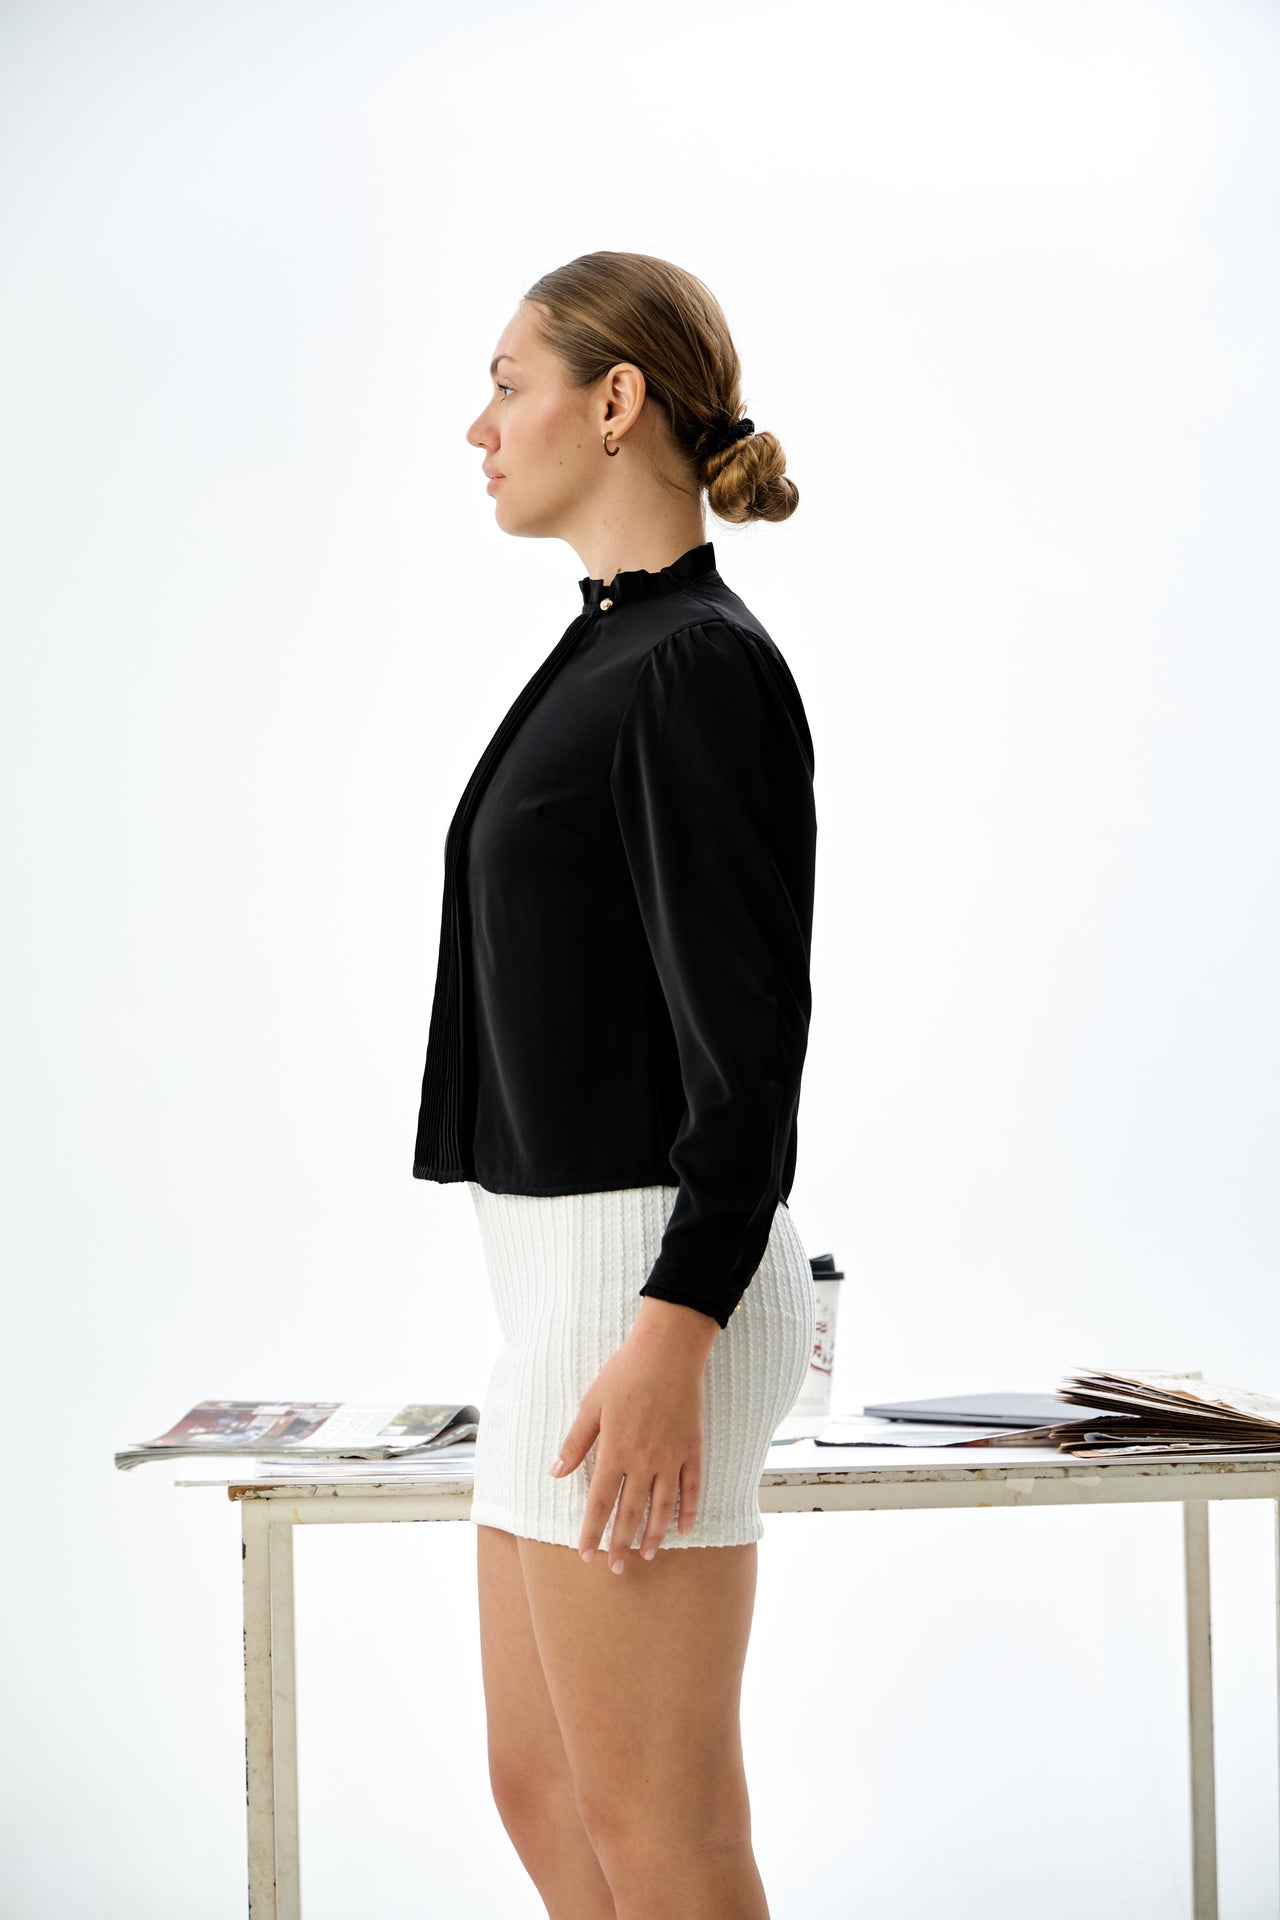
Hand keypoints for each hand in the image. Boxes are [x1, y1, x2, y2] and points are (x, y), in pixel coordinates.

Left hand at [549, 1299, 717, 1571]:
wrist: (669, 1351)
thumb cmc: (625, 1373)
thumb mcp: (591, 1405)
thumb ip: (575, 1442)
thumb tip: (555, 1473)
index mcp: (615, 1452)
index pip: (600, 1503)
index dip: (592, 1531)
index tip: (586, 1554)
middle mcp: (644, 1461)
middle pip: (631, 1513)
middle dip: (622, 1544)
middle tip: (617, 1569)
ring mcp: (671, 1457)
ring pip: (662, 1507)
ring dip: (655, 1535)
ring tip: (649, 1555)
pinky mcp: (692, 1448)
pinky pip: (692, 1487)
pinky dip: (689, 1510)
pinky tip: (685, 1528)